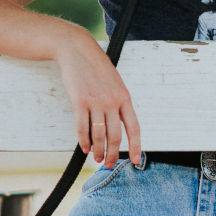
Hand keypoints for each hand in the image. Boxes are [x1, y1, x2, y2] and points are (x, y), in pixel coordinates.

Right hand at [53, 32, 141, 168]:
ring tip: (98, 159)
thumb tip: (118, 124)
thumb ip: (118, 102)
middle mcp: (112, 102)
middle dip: (113, 154)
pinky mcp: (80, 102)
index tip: (136, 161)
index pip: (134, 127)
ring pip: (99, 135)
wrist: (79, 51)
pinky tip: (85, 149)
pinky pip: (82, 128)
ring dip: (99, 151)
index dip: (136, 146)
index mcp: (125, 97)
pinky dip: (84, 141)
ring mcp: (96, 102)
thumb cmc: (97, 67)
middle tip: (110, 165)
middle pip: (116, 136)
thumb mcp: (115, 83)